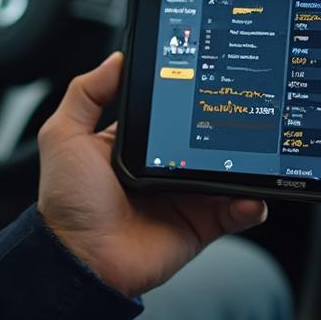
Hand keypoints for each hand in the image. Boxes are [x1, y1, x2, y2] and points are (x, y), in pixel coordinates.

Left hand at [37, 52, 268, 297]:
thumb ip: (87, 93)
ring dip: (245, 165)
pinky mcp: (200, 226)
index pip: (171, 112)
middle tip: (242, 115)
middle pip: (205, 140)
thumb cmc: (68, 203)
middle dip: (227, 129)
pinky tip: (250, 195)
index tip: (211, 79)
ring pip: (227, 173)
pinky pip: (234, 212)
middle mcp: (164, 168)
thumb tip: (117, 59)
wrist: (81, 260)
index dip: (190, 97)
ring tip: (256, 155)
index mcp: (135, 145)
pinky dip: (249, 204)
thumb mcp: (65, 136)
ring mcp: (184, 197)